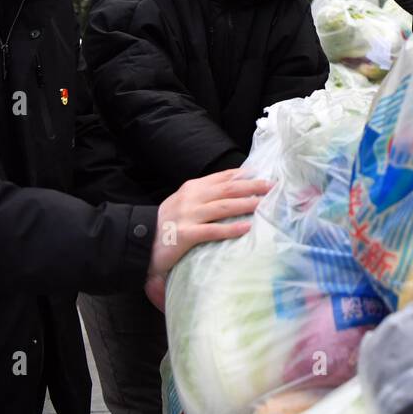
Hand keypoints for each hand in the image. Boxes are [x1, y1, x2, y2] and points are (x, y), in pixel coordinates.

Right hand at [144, 169, 272, 309]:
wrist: (139, 239)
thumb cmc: (168, 222)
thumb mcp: (185, 202)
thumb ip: (206, 195)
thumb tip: (235, 189)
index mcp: (193, 187)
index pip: (223, 177)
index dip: (246, 175)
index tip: (265, 174)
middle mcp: (192, 197)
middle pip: (228, 188)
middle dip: (253, 186)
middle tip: (273, 187)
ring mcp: (188, 215)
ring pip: (223, 206)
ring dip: (246, 204)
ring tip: (264, 204)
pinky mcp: (186, 234)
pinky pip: (212, 230)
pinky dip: (231, 228)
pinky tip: (246, 227)